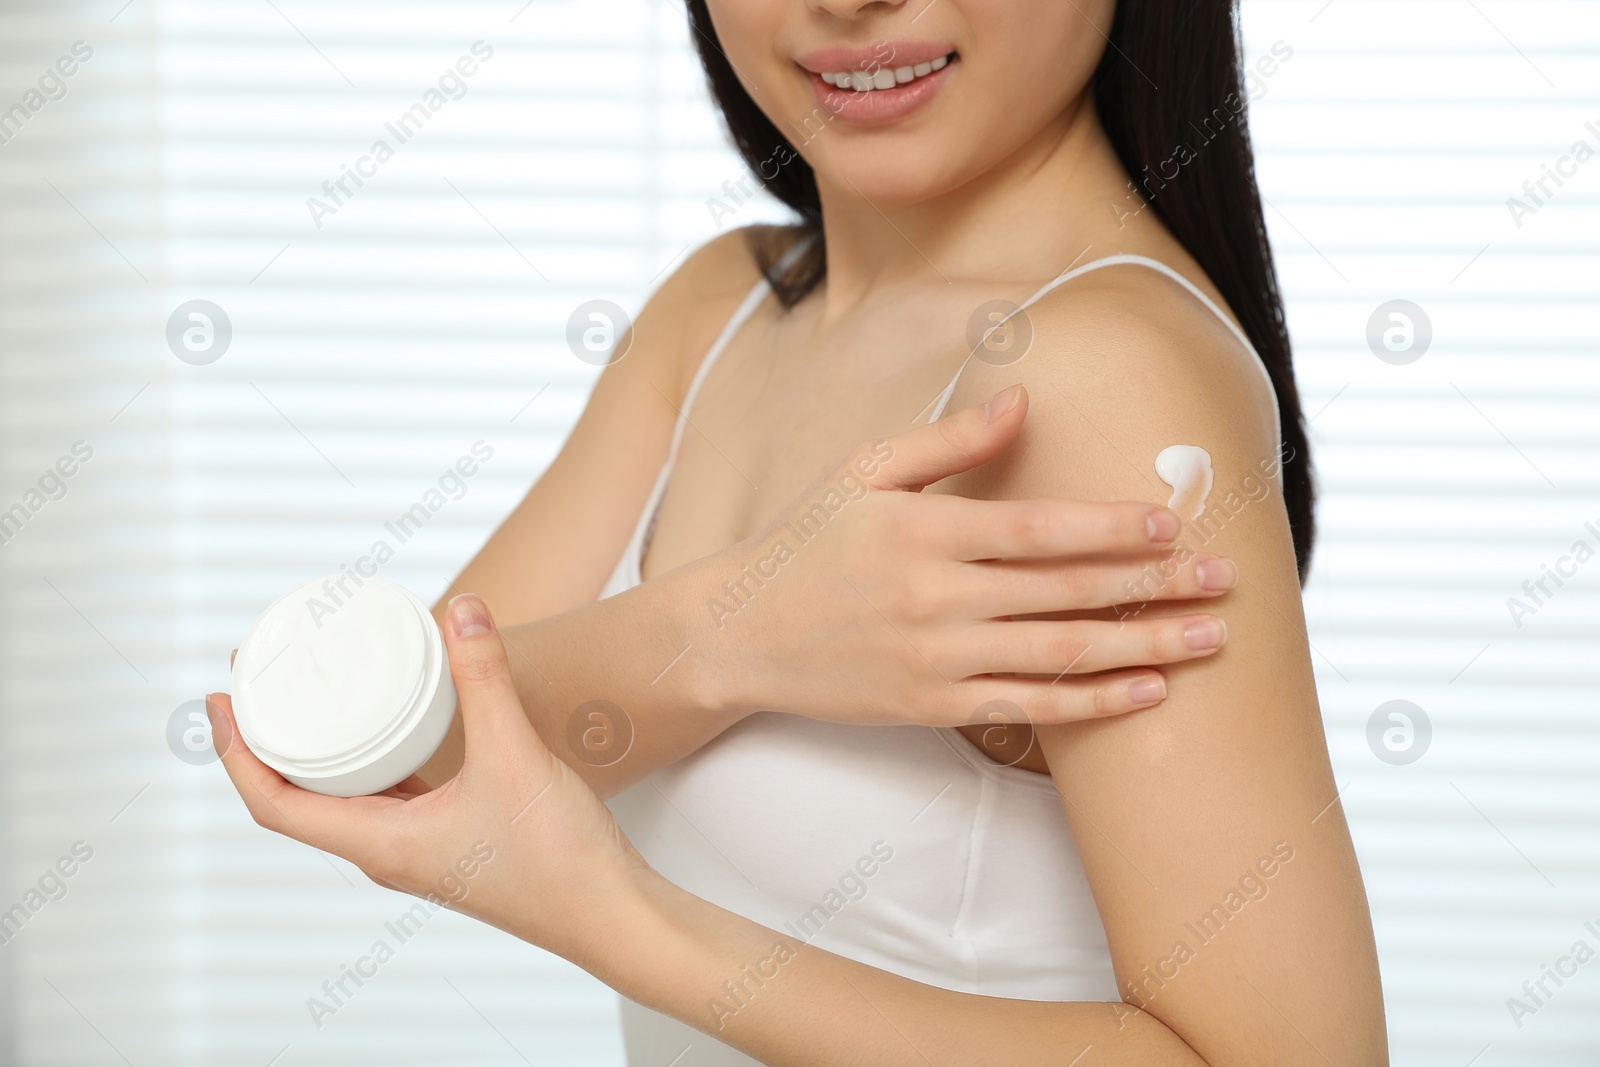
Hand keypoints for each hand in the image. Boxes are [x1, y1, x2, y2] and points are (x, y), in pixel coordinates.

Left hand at [208, 594, 649, 965]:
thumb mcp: (514, 754)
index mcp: (379, 845)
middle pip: (299, 798)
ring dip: (321, 750)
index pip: (274, 804)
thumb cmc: (559, 858)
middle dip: (271, 739)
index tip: (223, 698)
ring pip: (347, 797)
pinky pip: (392, 795)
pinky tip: (394, 724)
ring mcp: (419, 848)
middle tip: (262, 678)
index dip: (237, 752)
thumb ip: (485, 678)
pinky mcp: (452, 840)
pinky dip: (376, 758)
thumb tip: (462, 608)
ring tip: (315, 694)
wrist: (611, 913)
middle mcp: (387, 852)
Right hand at [695, 385, 1234, 727]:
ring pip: (1064, 654)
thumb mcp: (865, 472)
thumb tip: (1023, 398)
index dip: (1113, 528)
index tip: (1171, 522)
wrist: (741, 633)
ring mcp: (939, 659)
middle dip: (1156, 586)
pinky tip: (1146, 691)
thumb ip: (948, 441)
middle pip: (1070, 592)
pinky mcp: (934, 707)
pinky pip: (1031, 707)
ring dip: (1146, 647)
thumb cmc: (807, 542)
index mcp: (926, 531)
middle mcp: (938, 598)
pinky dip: (1094, 702)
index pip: (1041, 529)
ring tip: (1210, 639)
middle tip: (1225, 578)